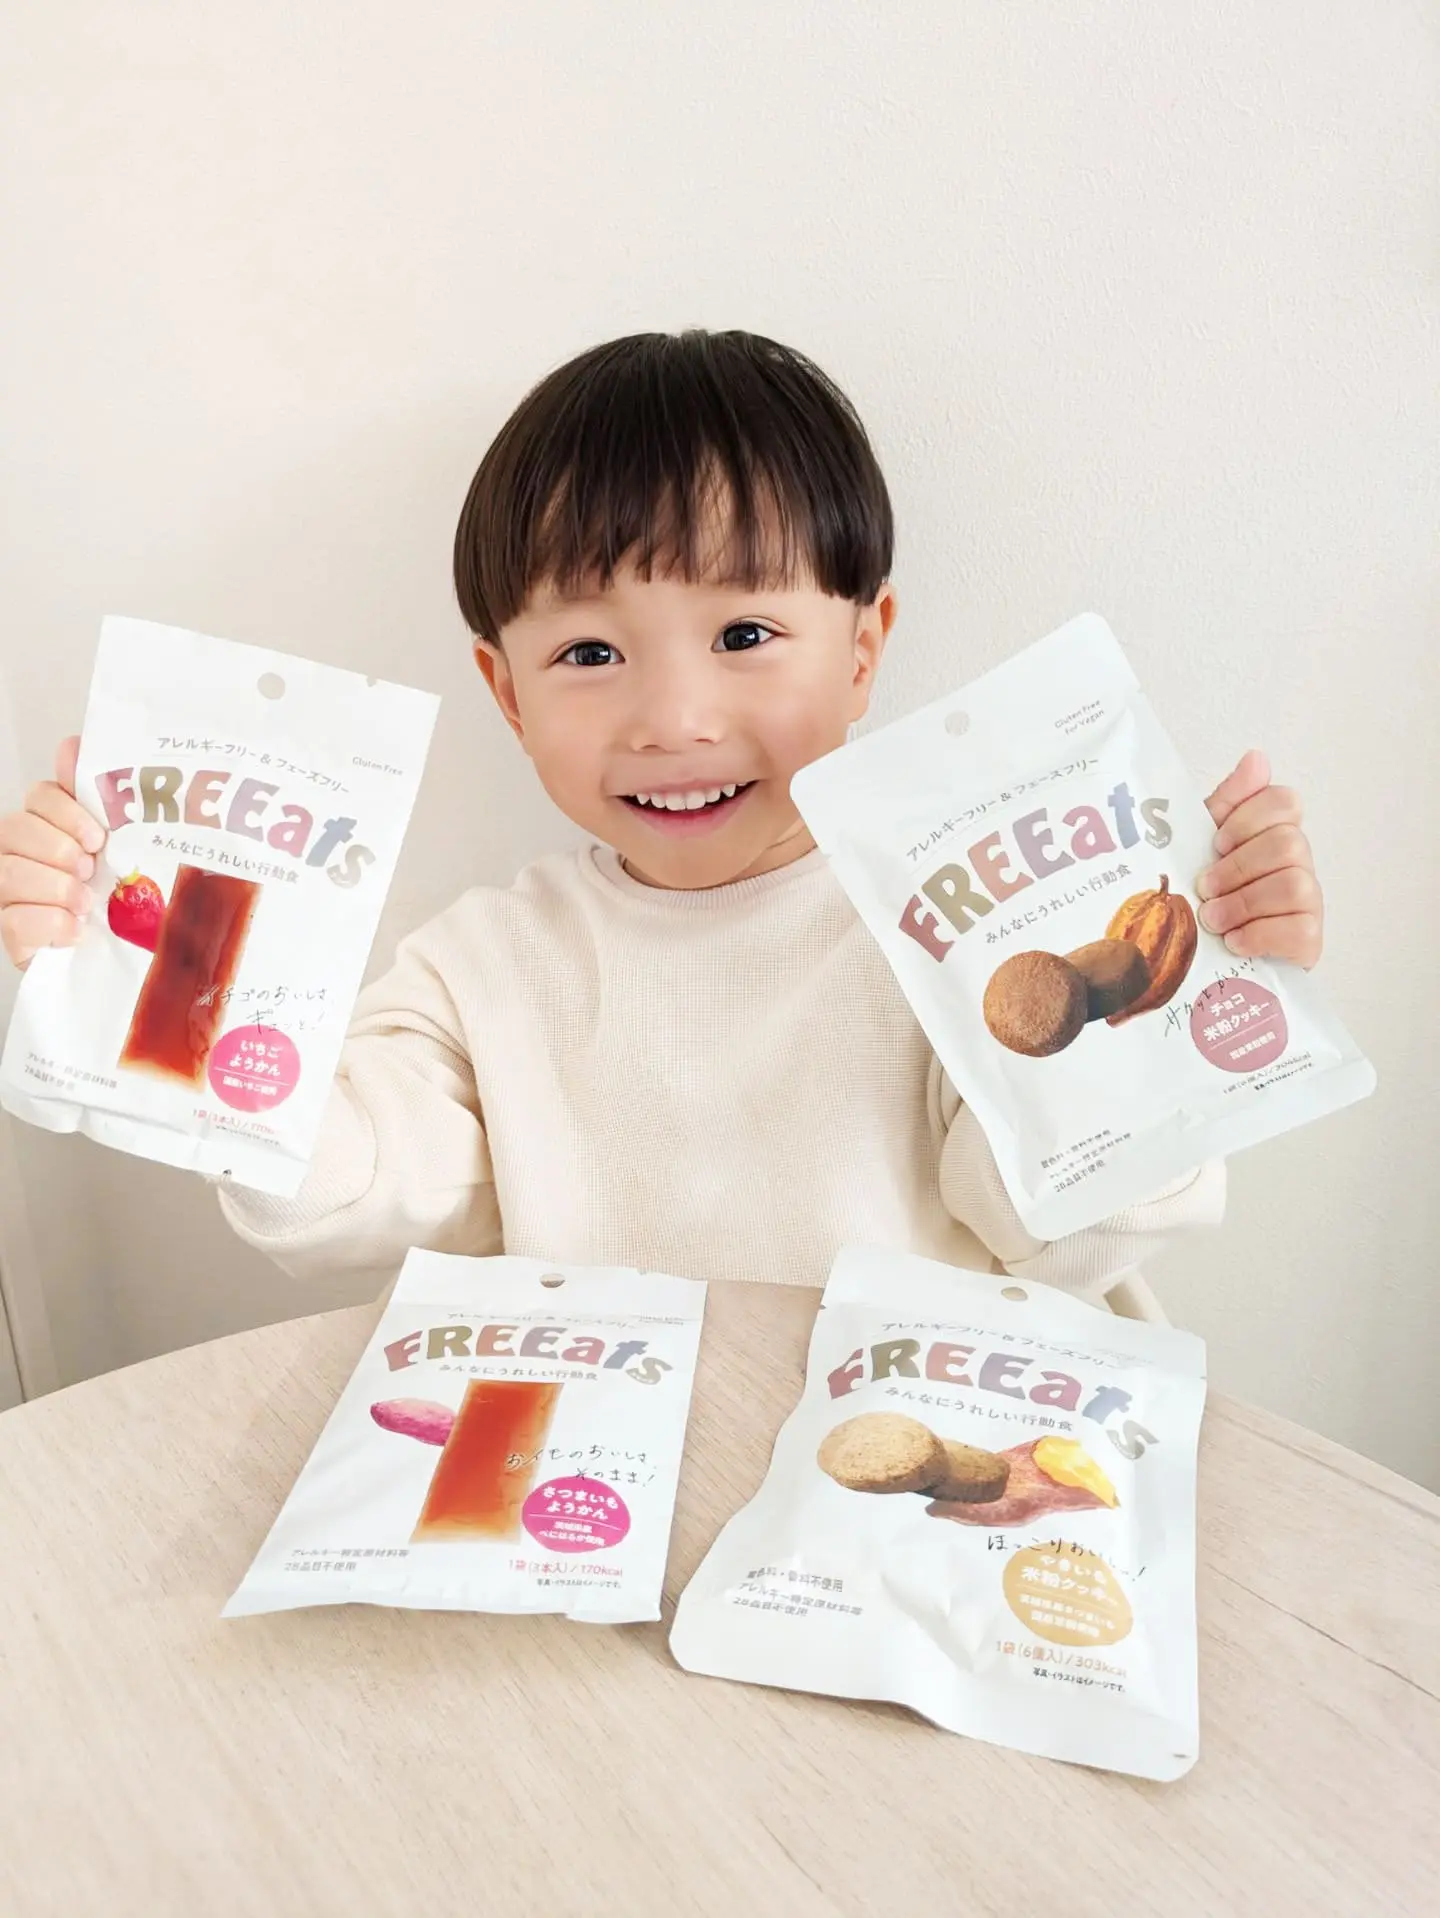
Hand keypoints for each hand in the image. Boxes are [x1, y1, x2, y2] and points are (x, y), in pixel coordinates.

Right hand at [0, 738, 105, 969]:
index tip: (98, 836)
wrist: (119, 954)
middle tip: (90, 869)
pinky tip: (76, 929)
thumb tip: (75, 744)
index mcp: (46, 825)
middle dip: (61, 850)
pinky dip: (53, 924)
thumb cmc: (116, 894)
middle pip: (16, 829)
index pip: (39, 795)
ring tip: (87, 903)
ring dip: (59, 889)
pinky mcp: (11, 933)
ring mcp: (8, 893)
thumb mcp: (119, 844)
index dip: (66, 812)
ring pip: (11, 873)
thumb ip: (96, 796)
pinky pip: (16, 920)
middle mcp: (18, 854)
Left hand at [1197, 750, 1322, 968]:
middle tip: (1205, 887)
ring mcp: (1309, 902)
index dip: (1248, 819)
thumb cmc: (1210, 896)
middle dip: (1237, 868)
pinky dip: (1260, 935)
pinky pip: (1299, 929)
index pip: (1285, 801)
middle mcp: (1298, 863)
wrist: (1209, 958)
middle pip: (1288, 844)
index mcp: (1273, 833)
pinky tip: (1235, 941)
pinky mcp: (1309, 941)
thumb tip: (1256, 757)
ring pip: (1294, 885)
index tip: (1216, 842)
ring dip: (1243, 903)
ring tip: (1213, 920)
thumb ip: (1227, 803)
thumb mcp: (1202, 845)